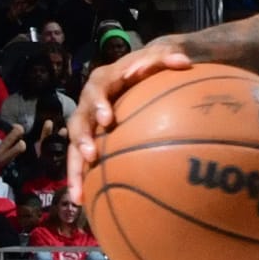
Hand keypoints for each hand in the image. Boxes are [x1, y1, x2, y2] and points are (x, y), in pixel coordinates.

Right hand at [66, 36, 191, 195]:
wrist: (137, 75)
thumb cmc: (149, 68)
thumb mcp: (159, 57)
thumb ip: (168, 57)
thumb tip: (185, 62)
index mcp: (103, 81)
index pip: (96, 89)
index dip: (98, 104)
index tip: (107, 118)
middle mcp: (89, 103)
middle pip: (78, 120)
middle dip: (82, 139)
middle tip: (90, 155)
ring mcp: (88, 123)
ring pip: (73, 147)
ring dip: (75, 169)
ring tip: (78, 193)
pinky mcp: (90, 140)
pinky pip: (82, 162)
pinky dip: (81, 181)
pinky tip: (83, 202)